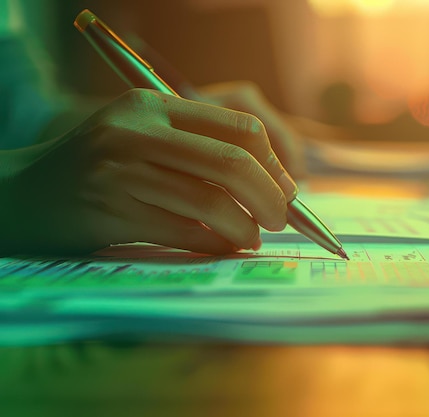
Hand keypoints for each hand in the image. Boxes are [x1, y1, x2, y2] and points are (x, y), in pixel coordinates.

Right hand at [1, 89, 297, 255]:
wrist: (22, 194)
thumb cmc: (97, 168)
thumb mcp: (143, 137)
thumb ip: (199, 149)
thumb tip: (273, 183)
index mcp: (153, 105)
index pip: (239, 128)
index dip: (274, 163)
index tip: (285, 189)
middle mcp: (138, 131)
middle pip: (232, 163)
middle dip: (271, 196)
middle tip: (282, 219)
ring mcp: (122, 170)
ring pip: (211, 202)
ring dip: (244, 228)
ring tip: (251, 238)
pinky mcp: (111, 210)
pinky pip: (183, 231)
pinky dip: (214, 243)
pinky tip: (223, 247)